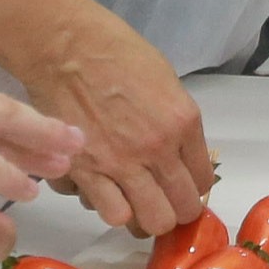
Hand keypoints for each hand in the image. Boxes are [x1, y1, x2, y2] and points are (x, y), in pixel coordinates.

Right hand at [10, 15, 214, 234]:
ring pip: (145, 223)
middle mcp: (157, 150)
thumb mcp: (166, 82)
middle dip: (173, 211)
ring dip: (141, 216)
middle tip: (161, 201)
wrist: (64, 45)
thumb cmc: (116, 51)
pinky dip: (106, 205)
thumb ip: (176, 125)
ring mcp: (119, 164)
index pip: (203, 181)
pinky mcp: (84, 171)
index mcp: (182, 123)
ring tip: (132, 202)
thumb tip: (179, 158)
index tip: (182, 187)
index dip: (193, 189)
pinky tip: (102, 190)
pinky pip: (107, 212)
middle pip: (179, 211)